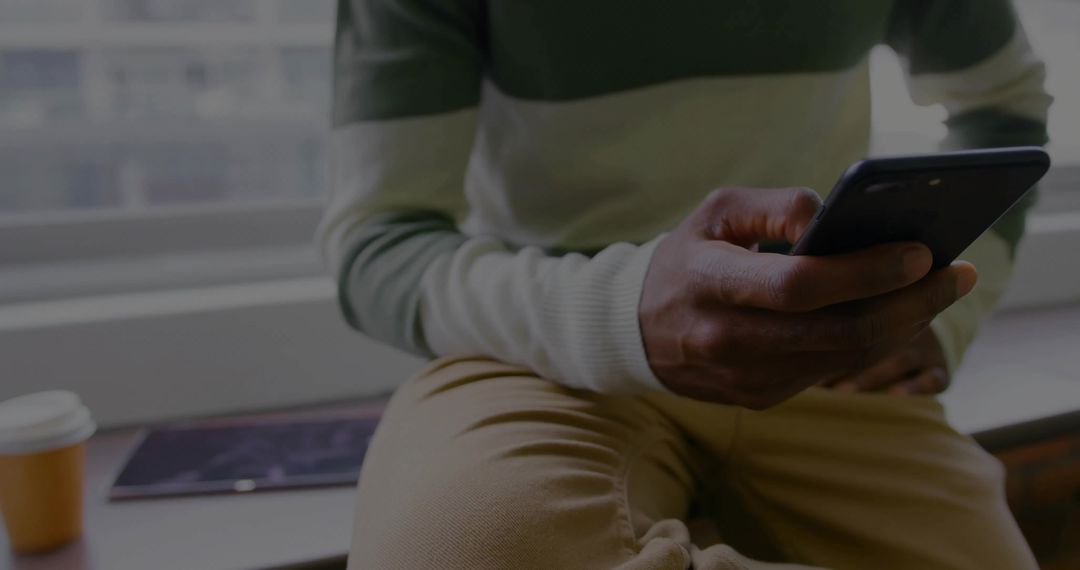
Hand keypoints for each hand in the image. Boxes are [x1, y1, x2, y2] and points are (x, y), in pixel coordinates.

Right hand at [639, 187, 976, 408]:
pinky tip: (896, 313)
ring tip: (939, 289)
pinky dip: (871, 341)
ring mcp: (743, 377)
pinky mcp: (759, 398)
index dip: (865, 273)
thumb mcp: (715, 212)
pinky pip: (829, 370)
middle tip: (955, 274)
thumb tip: (836, 218)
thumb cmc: (687, 258)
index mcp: (708, 283)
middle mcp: (725, 339)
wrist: (637, 329)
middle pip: (837, 332)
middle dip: (908, 304)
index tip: (919, 252)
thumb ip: (775, 206)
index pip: (798, 286)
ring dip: (902, 324)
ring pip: (843, 358)